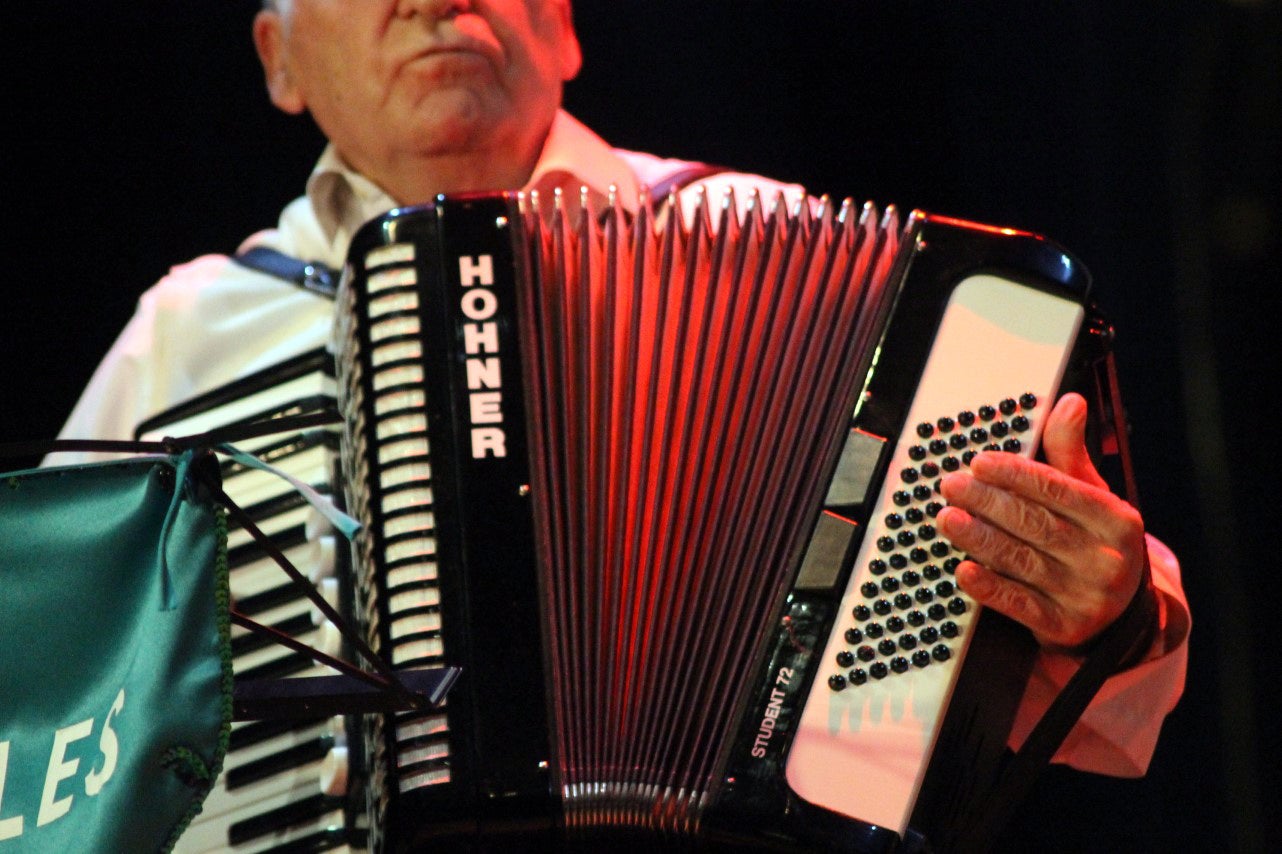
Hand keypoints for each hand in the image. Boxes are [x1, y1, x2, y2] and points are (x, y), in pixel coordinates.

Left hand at [935, 393, 1145, 650]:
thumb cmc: (1094, 543)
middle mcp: (1107, 559)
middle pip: (1036, 524)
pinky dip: (990, 588)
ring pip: (1023, 561)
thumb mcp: (1092, 498)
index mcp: (1117, 520)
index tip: (979, 462)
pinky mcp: (1064, 628)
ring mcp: (1087, 597)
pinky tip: (964, 571)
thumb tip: (1070, 402)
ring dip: (980, 539)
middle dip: (988, 502)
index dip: (1016, 474)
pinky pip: (1020, 605)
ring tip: (947, 518)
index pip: (1059, 490)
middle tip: (951, 486)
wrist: (1119, 616)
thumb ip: (1071, 454)